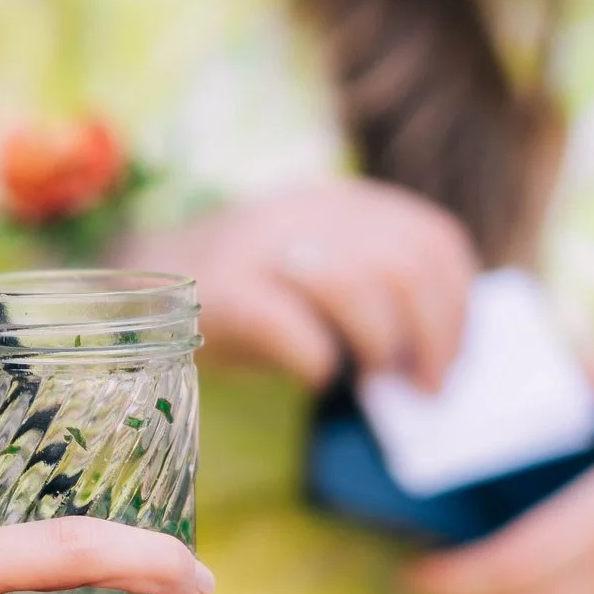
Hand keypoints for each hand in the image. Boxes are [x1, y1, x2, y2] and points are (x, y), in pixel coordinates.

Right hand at [117, 178, 477, 390]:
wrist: (134, 289)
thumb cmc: (243, 301)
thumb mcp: (316, 278)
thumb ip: (375, 297)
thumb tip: (435, 363)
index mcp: (343, 203)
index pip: (434, 240)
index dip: (459, 309)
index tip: (455, 364)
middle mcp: (308, 211)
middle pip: (406, 266)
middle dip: (432, 338)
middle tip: (424, 390)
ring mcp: (260, 246)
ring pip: (358, 287)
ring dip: (381, 347)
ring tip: (374, 385)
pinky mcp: (222, 293)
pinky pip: (293, 328)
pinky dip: (318, 363)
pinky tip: (316, 379)